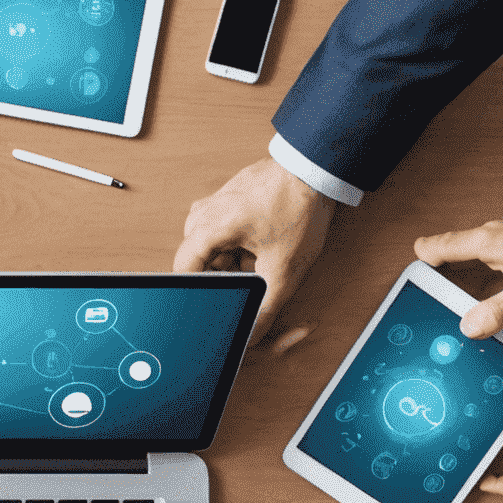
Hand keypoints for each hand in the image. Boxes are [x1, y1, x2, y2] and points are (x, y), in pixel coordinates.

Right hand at [173, 156, 335, 345]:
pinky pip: (227, 231)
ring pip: (216, 247)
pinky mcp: (232, 198)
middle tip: (251, 278)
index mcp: (209, 227)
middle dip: (226, 275)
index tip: (214, 301)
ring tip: (264, 258)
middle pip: (201, 261)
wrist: (318, 168)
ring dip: (236, 261)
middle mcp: (206, 212)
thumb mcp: (284, 269)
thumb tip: (252, 334)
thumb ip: (265, 309)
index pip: (184, 271)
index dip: (199, 292)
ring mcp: (218, 202)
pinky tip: (265, 244)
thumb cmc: (300, 206)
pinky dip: (242, 244)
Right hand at [413, 214, 502, 337]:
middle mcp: (493, 234)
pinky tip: (500, 285)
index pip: (436, 246)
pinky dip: (489, 268)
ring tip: (466, 296)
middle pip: (452, 249)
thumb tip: (468, 328)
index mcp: (485, 242)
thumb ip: (497, 313)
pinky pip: (496, 253)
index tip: (416, 280)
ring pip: (474, 252)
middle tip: (437, 296)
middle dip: (441, 270)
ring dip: (467, 270)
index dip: (422, 263)